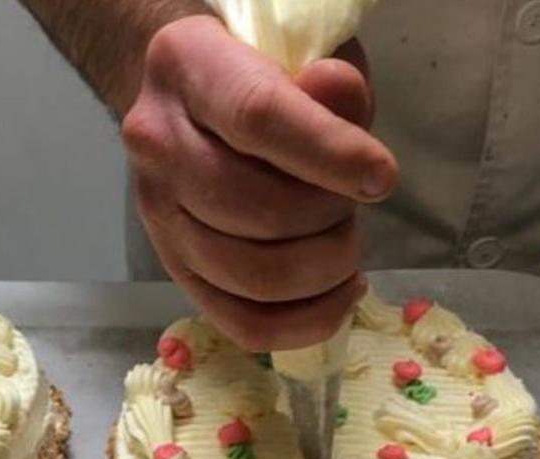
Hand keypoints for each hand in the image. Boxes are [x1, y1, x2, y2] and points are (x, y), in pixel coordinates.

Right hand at [121, 16, 398, 350]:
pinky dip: (306, 322)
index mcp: (186, 65)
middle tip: (355, 201)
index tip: (382, 178)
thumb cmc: (269, 69)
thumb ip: (332, 78)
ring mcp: (157, 213)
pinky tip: (340, 293)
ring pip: (253, 276)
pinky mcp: (173, 266)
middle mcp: (156, 141)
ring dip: (324, 269)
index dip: (328, 153)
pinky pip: (243, 323)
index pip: (256, 117)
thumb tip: (337, 90)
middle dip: (331, 216)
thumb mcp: (310, 54)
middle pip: (256, 208)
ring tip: (345, 241)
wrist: (200, 98)